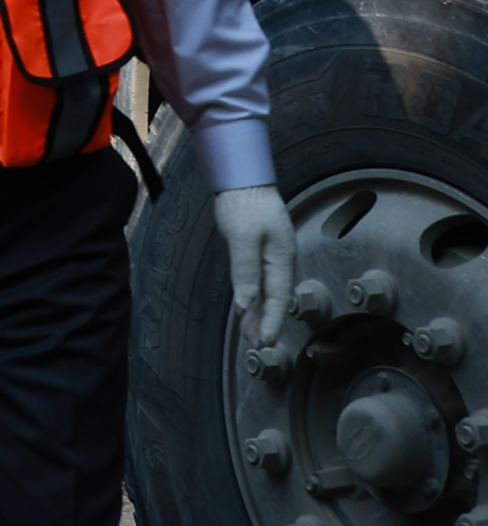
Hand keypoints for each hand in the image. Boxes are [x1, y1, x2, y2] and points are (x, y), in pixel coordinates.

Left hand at [214, 185, 297, 329]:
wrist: (243, 180)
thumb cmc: (245, 204)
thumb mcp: (243, 238)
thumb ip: (246, 271)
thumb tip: (246, 303)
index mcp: (282, 258)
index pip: (277, 297)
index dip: (271, 321)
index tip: (265, 341)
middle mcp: (279, 260)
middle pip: (273, 298)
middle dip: (266, 323)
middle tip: (258, 345)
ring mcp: (270, 256)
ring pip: (265, 291)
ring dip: (258, 313)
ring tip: (251, 335)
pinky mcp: (258, 251)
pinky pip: (258, 281)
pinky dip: (253, 297)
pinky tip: (247, 308)